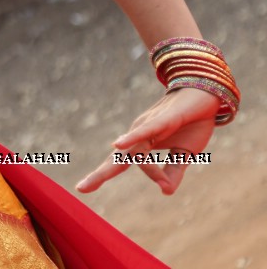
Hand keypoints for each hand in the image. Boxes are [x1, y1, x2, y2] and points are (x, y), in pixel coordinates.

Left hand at [76, 87, 217, 194]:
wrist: (205, 95)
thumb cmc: (191, 123)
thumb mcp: (184, 154)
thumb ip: (174, 172)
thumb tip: (166, 191)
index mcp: (140, 144)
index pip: (123, 164)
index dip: (149, 177)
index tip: (166, 187)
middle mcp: (138, 134)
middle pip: (117, 158)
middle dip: (100, 174)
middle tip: (81, 188)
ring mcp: (148, 125)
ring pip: (138, 151)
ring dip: (150, 168)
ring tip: (162, 183)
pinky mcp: (163, 119)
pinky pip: (146, 130)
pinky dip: (132, 138)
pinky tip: (119, 143)